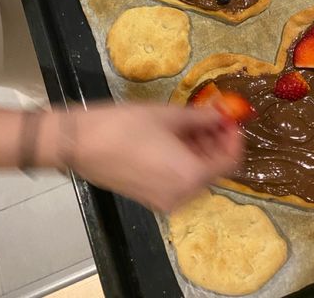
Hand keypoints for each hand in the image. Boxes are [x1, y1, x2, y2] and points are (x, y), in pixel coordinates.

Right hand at [63, 103, 242, 212]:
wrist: (80, 144)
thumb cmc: (125, 126)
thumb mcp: (168, 115)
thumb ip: (202, 117)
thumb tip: (222, 114)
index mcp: (190, 176)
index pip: (230, 161)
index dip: (234, 137)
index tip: (230, 118)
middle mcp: (182, 195)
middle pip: (213, 170)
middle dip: (216, 142)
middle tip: (211, 115)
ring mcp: (164, 201)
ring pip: (195, 176)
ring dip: (200, 150)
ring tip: (190, 123)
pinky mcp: (149, 199)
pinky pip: (178, 181)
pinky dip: (183, 161)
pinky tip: (174, 139)